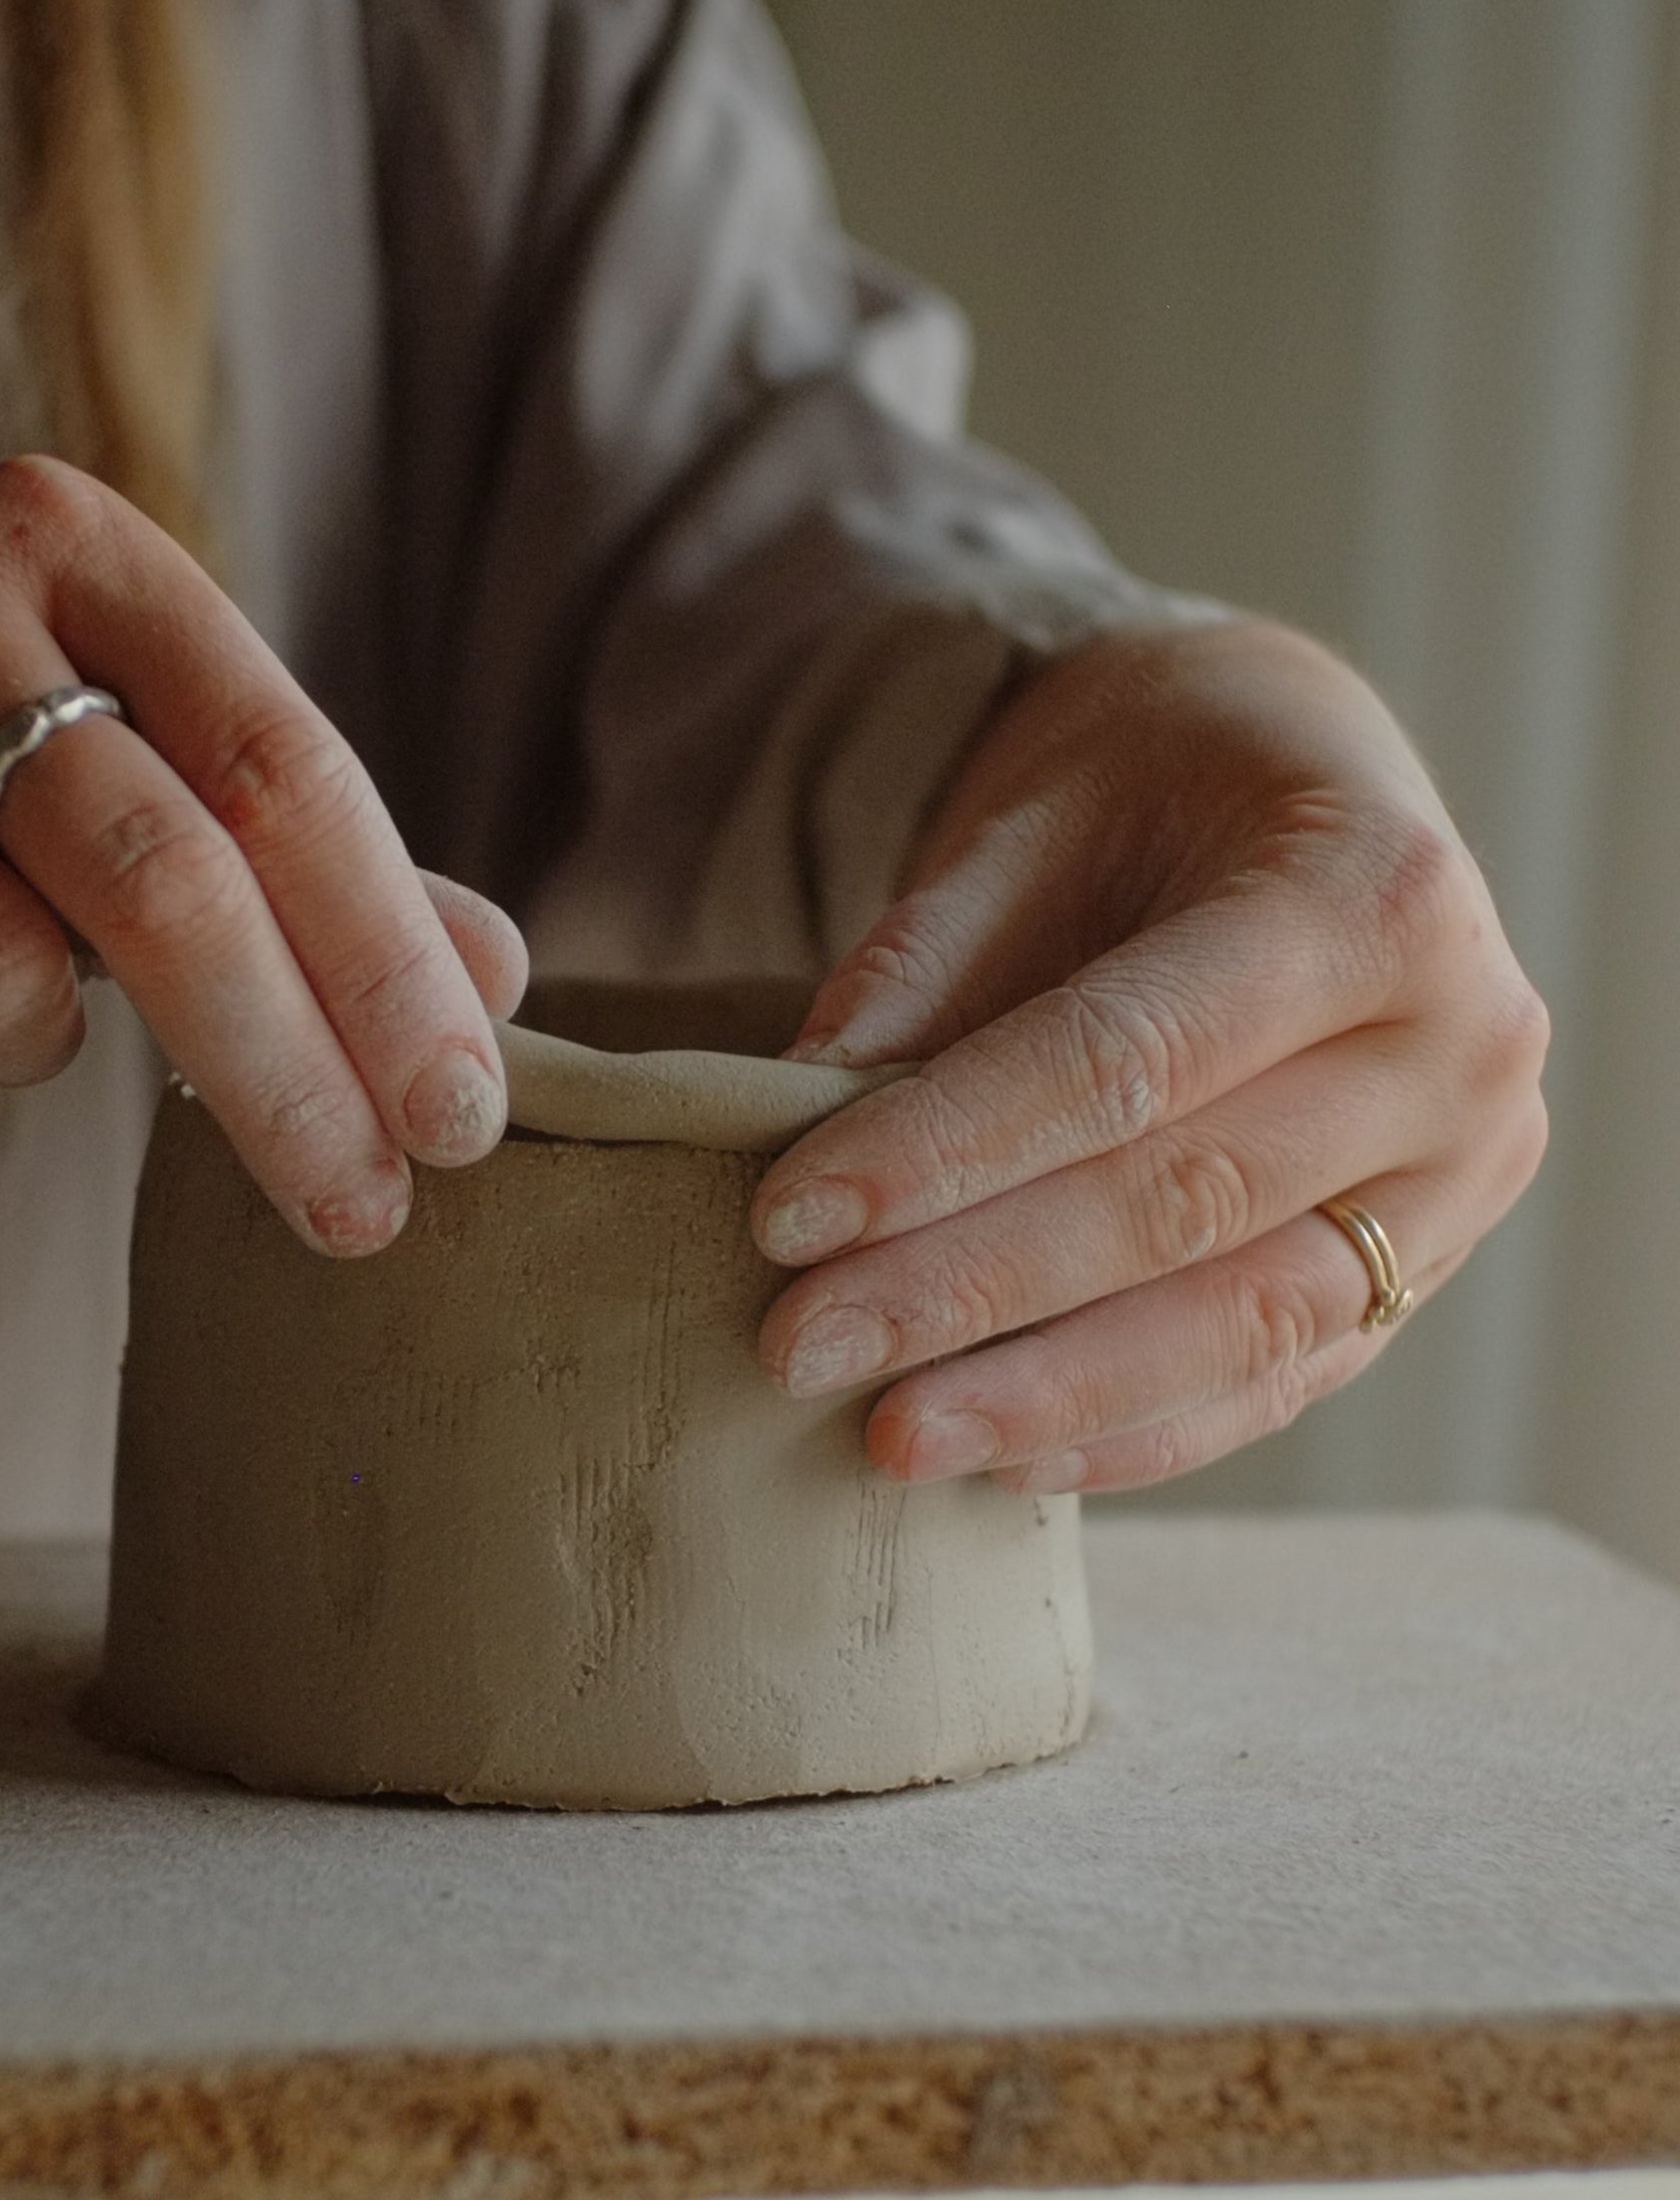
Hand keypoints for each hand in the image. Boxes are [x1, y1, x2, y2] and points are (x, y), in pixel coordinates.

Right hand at [0, 456, 525, 1252]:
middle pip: (164, 875)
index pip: (287, 765)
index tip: (467, 1119)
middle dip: (285, 1077)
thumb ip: (294, 868)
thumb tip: (498, 975)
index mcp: (75, 550)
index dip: (390, 958)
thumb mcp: (102, 787)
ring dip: (18, 1047)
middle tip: (365, 1217)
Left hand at [749, 619, 1548, 1492]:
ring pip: (1246, 1323)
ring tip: (888, 1441)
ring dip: (1051, 1396)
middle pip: (1181, 1205)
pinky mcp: (1426, 1266)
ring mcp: (1460, 1176)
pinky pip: (1281, 1379)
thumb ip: (928, 957)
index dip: (946, 1147)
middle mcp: (1455, 1048)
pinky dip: (1137, 1430)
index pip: (1125, 1058)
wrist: (1295, 786)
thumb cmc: (1155, 786)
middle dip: (971, 1290)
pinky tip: (1005, 1461)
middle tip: (801, 1347)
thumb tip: (798, 1103)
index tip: (788, 1215)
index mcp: (1371, 897)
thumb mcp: (1037, 816)